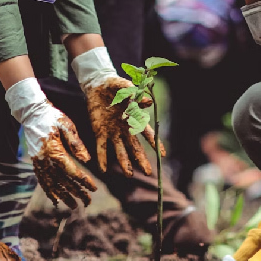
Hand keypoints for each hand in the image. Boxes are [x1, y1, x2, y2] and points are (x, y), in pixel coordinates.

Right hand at [5, 78, 96, 208]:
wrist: (31, 112)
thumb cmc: (52, 117)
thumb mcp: (67, 126)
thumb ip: (76, 144)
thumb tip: (86, 160)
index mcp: (54, 151)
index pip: (72, 171)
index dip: (84, 181)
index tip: (94, 188)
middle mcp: (44, 160)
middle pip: (62, 181)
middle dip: (76, 192)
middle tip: (88, 202)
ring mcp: (38, 162)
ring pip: (52, 184)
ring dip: (63, 196)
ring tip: (74, 206)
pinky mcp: (36, 162)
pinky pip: (42, 180)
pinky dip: (49, 191)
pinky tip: (56, 199)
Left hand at [72, 48, 162, 176]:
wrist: (98, 85)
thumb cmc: (116, 85)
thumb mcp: (125, 87)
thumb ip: (135, 95)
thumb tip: (148, 102)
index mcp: (134, 118)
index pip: (147, 133)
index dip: (154, 144)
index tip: (162, 155)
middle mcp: (125, 128)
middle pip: (135, 147)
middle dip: (141, 159)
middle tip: (148, 173)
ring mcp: (112, 132)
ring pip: (120, 150)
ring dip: (124, 162)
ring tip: (128, 175)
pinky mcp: (99, 132)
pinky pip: (101, 147)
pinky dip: (102, 158)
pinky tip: (103, 170)